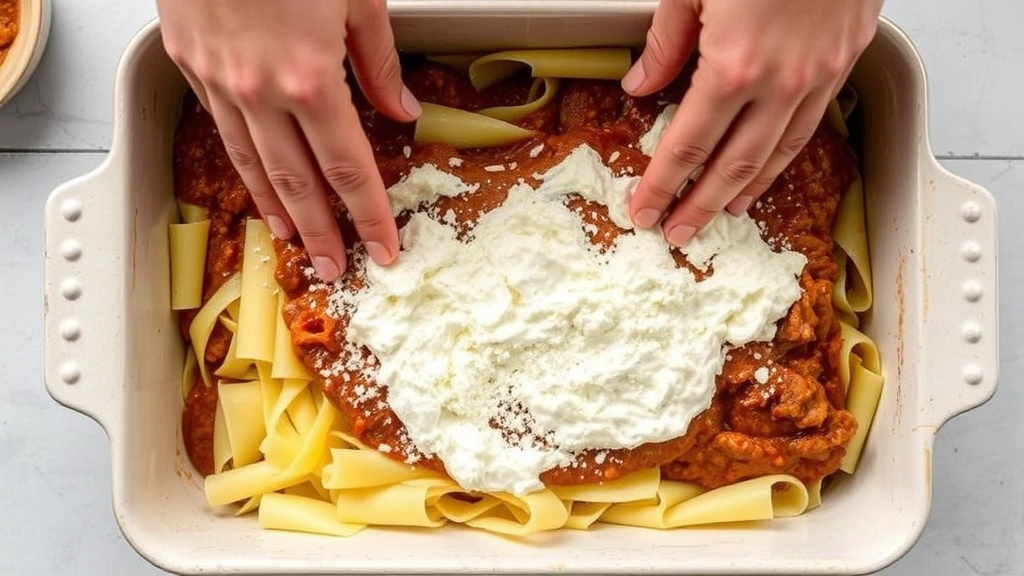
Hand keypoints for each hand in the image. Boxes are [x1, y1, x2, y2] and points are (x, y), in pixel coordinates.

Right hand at [157, 0, 421, 280]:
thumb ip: (380, 62)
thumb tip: (403, 112)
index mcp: (311, 77)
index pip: (350, 168)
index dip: (370, 215)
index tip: (384, 248)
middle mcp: (260, 90)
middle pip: (299, 182)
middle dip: (323, 232)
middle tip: (337, 267)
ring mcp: (218, 80)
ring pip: (253, 165)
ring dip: (277, 210)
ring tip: (296, 243)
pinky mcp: (189, 63)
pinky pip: (221, 130)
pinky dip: (243, 166)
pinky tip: (257, 184)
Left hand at [623, 0, 881, 245]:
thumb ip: (665, 41)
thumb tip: (641, 85)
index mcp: (734, 65)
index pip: (687, 145)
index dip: (663, 184)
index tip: (643, 209)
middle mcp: (780, 82)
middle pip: (731, 165)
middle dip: (698, 205)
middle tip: (676, 232)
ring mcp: (817, 75)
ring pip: (776, 155)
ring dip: (744, 191)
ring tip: (720, 214)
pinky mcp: (843, 61)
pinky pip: (810, 126)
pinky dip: (784, 157)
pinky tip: (768, 170)